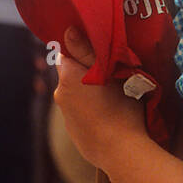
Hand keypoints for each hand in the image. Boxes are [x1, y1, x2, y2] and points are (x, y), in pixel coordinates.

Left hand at [52, 25, 145, 170]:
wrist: (121, 151)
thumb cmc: (120, 107)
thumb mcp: (110, 73)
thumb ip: (87, 52)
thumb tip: (67, 31)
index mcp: (68, 76)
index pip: (68, 54)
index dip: (83, 52)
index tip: (101, 55)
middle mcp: (61, 94)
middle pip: (73, 74)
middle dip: (88, 72)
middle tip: (113, 74)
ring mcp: (66, 115)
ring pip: (78, 94)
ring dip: (90, 91)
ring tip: (115, 97)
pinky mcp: (74, 132)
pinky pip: (82, 113)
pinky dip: (92, 110)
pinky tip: (110, 115)